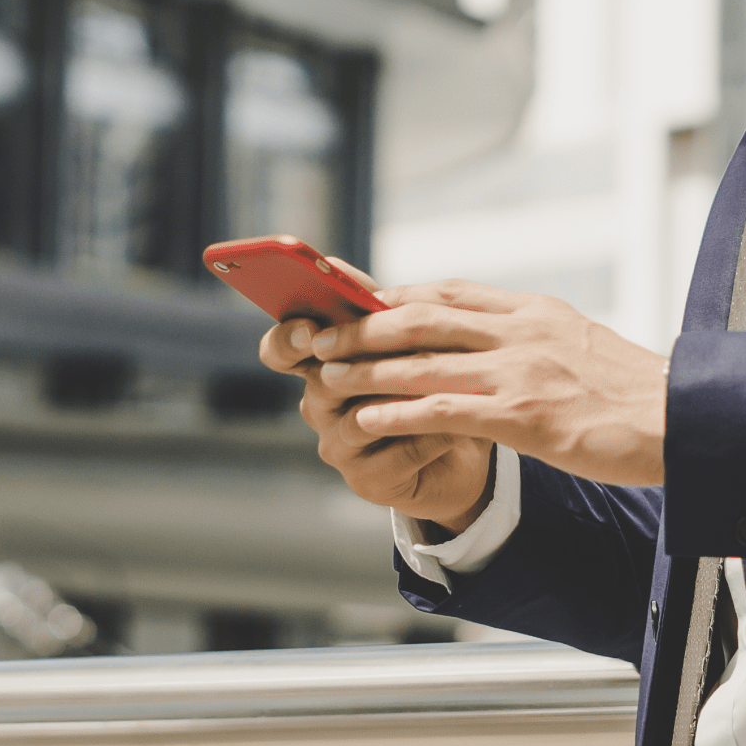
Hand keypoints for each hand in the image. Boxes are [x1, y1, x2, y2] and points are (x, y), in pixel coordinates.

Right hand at [259, 301, 495, 533]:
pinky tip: (461, 425)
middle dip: (354, 367)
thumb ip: (370, 306)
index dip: (287, 339)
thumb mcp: (402, 337)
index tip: (309, 329)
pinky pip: (396, 454)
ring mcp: (340, 447)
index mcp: (321, 364)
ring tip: (443, 386)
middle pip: (321, 384)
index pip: (280, 349)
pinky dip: (431, 435)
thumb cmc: (428, 377)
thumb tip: (333, 265)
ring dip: (403, 401)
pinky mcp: (368, 481)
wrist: (464, 440)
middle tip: (383, 356)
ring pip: (359, 420)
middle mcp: (320, 406)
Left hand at [308, 280, 667, 487]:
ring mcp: (521, 371)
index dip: (396, 294)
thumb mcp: (580, 344)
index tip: (357, 299)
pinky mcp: (524, 415)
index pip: (451, 292)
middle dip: (365, 323)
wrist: (682, 419)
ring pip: (423, 360)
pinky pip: (444, 409)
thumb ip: (534, 337)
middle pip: (424, 316)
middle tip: (323, 332)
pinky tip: (367, 418)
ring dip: (368, 366)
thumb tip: (492, 339)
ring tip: (328, 373)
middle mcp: (522, 332)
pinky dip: (398, 411)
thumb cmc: (634, 393)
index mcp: (536, 311)